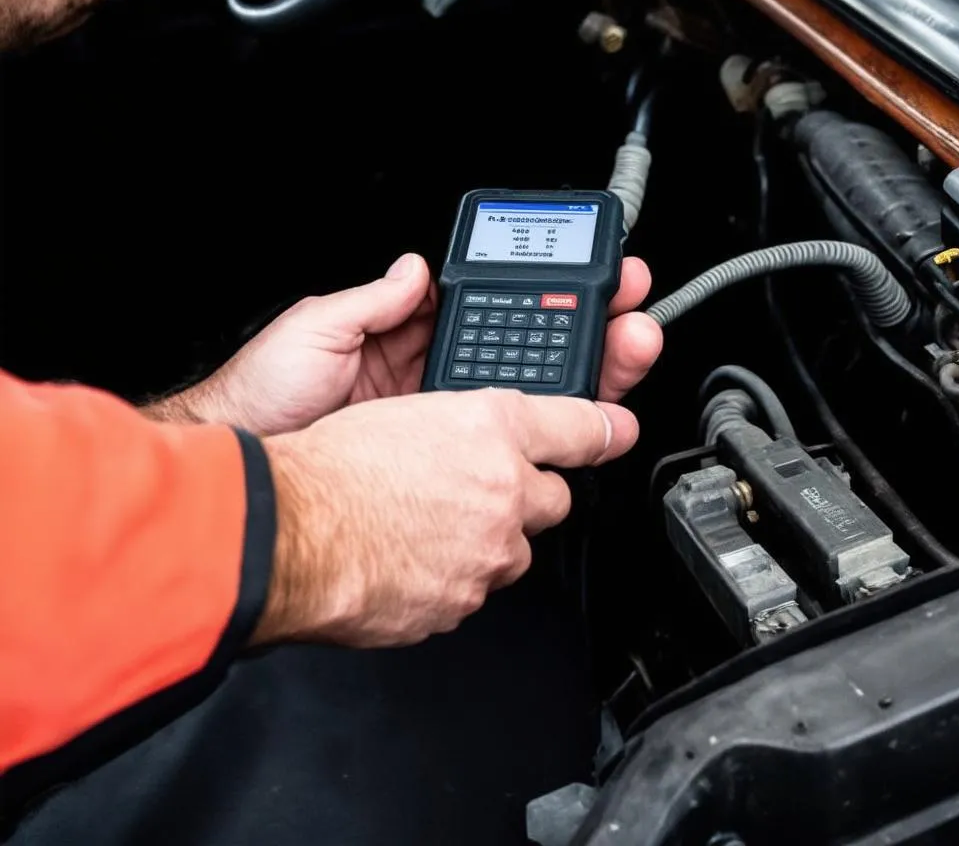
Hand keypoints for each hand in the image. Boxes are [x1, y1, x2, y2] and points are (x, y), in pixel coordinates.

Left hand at [151, 253, 662, 434]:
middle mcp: (431, 386)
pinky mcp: (436, 476)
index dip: (543, 301)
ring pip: (525, 409)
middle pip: (524, 359)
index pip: (492, 316)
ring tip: (626, 355)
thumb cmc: (263, 397)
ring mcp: (439, 433)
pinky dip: (543, 450)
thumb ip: (372, 300)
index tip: (589, 284)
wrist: (243, 474)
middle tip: (632, 317)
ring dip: (582, 383)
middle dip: (586, 335)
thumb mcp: (315, 330)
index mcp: (407, 344)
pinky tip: (581, 431)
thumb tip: (417, 269)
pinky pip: (498, 460)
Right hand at [256, 389, 638, 646]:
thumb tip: (494, 440)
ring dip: (488, 539)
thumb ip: (466, 425)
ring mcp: (488, 551)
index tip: (618, 433)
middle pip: (553, 498)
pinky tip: (411, 556)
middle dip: (524, 496)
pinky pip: (474, 587)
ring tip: (429, 525)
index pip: (576, 427)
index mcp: (490, 428)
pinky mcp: (464, 600)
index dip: (604, 429)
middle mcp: (502, 489)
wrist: (289, 533)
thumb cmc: (332, 467)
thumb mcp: (405, 410)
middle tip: (478, 491)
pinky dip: (453, 574)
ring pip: (512, 549)